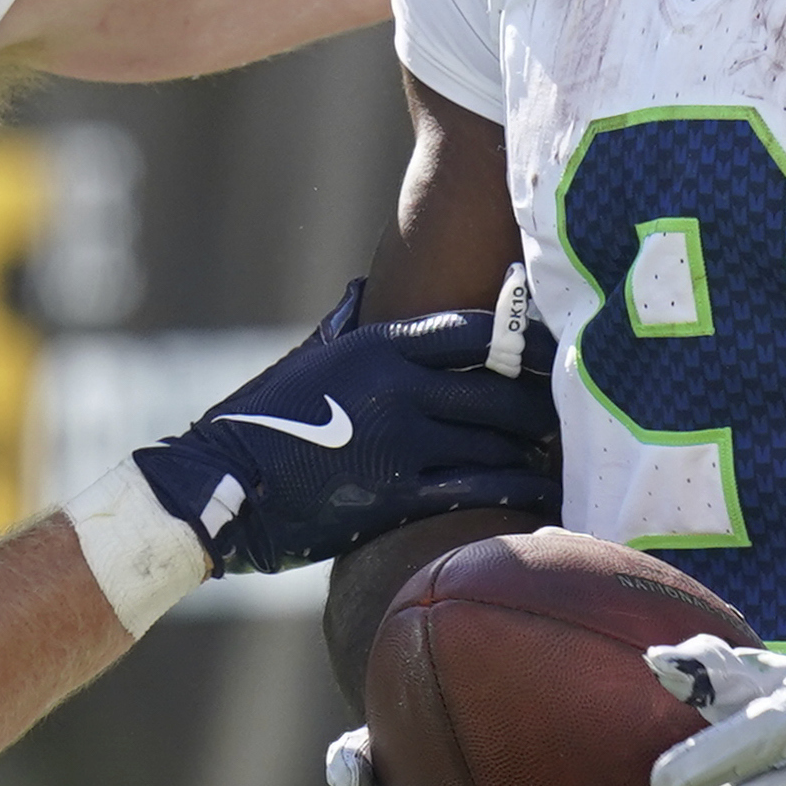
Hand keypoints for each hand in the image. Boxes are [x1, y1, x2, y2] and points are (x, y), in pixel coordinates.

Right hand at [131, 278, 557, 577]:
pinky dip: (513, 490)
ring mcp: (402, 442)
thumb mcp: (314, 356)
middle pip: (501, 390)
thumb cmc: (267, 417)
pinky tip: (536, 493)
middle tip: (563, 416)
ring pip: (496, 442)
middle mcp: (399, 389)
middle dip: (538, 406)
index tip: (550, 353)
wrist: (222, 484)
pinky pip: (477, 489)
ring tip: (555, 457)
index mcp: (381, 348)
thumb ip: (357, 329)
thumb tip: (374, 290)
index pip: (476, 332)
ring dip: (530, 451)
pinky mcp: (398, 495)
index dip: (523, 341)